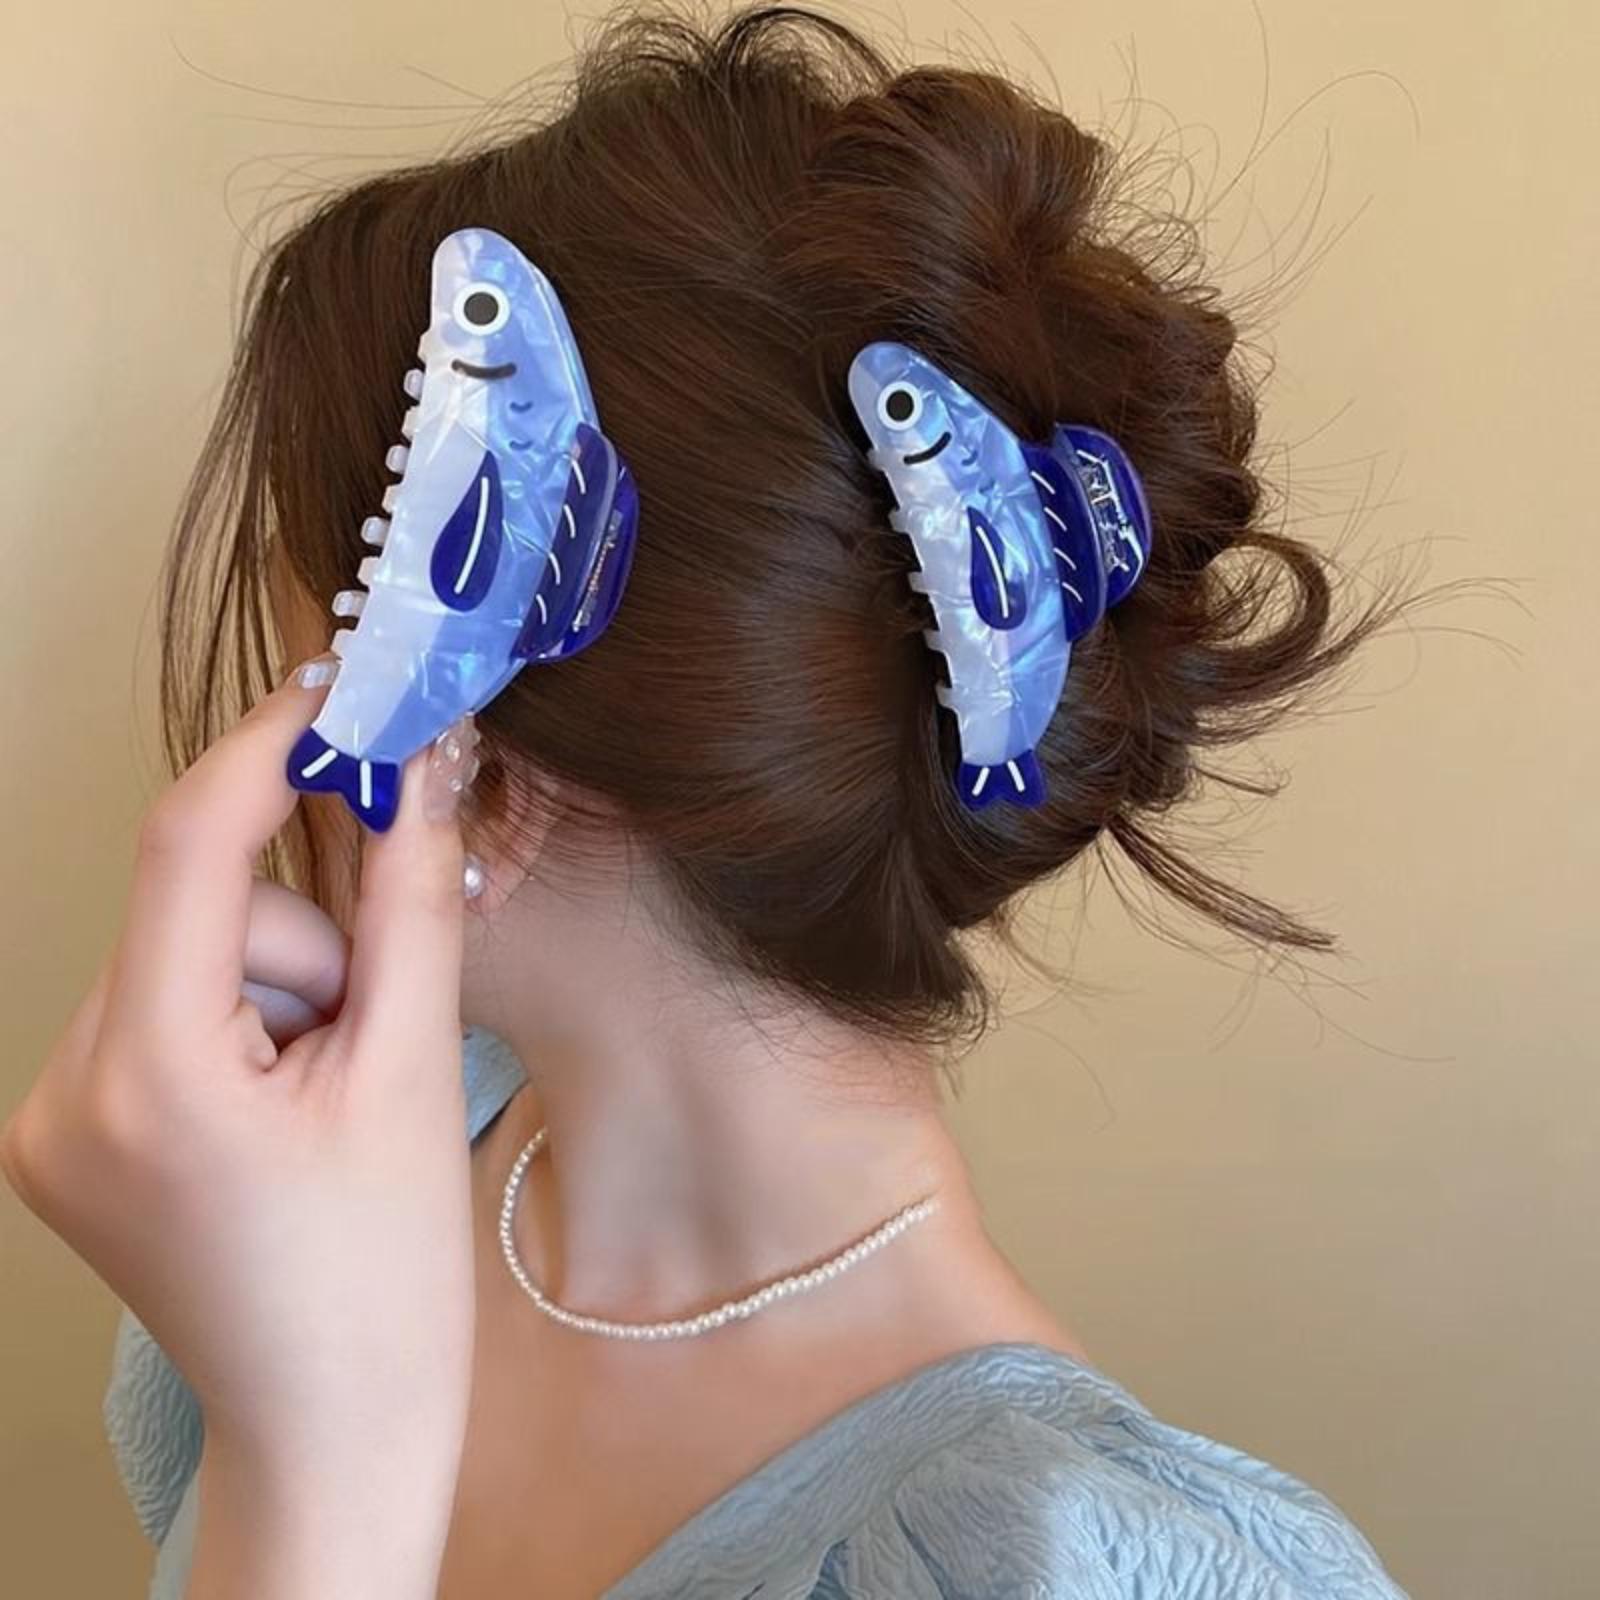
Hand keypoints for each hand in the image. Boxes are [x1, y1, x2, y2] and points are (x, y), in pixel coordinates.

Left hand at [0, 663, 479, 1598]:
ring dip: (283, 993)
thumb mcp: (414, 1072)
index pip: (189, 849)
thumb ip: (411, 901)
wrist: (331, 1427)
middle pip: (203, 912)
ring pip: (189, 959)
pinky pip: (165, 1008)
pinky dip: (243, 1024)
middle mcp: (65, 1087)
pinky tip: (285, 1111)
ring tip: (330, 1102)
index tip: (337, 689)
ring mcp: (53, 1117)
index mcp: (149, 1076)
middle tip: (374, 1037)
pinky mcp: (70, 1132)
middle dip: (310, 944)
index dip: (267, 750)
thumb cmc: (386, 1278)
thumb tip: (422, 767)